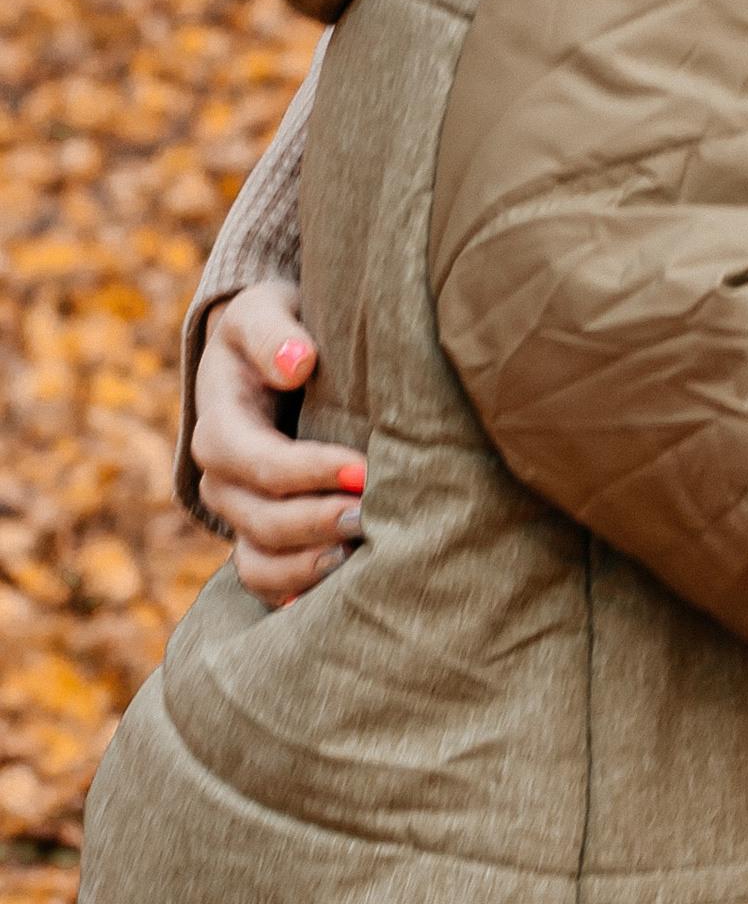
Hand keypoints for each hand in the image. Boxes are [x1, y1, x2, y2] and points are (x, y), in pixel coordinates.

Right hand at [192, 282, 364, 606]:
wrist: (272, 359)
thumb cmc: (275, 330)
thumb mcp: (264, 309)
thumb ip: (274, 332)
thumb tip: (298, 361)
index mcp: (219, 422)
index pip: (253, 460)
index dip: (306, 470)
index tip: (364, 468)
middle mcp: (222, 478)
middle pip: (259, 518)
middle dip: (316, 521)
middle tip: (372, 516)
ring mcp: (240, 514)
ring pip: (259, 561)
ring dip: (307, 567)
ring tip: (357, 557)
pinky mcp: (263, 538)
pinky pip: (268, 582)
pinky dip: (297, 593)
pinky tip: (341, 592)